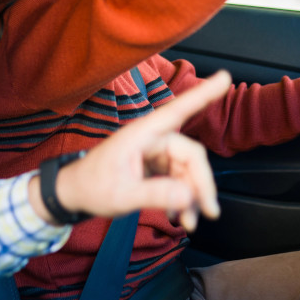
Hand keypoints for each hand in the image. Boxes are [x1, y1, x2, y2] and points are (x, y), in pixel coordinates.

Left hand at [29, 71, 229, 230]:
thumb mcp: (121, 196)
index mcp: (141, 134)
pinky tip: (179, 216)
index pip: (177, 111)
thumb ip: (155, 195)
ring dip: (193, 196)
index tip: (225, 77)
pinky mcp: (155, 164)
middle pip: (192, 155)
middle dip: (202, 184)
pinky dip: (183, 198)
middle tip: (208, 213)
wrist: (74, 193)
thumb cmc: (91, 187)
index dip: (203, 95)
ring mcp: (155, 151)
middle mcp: (151, 138)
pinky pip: (179, 178)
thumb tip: (188, 197)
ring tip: (188, 222)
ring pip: (188, 170)